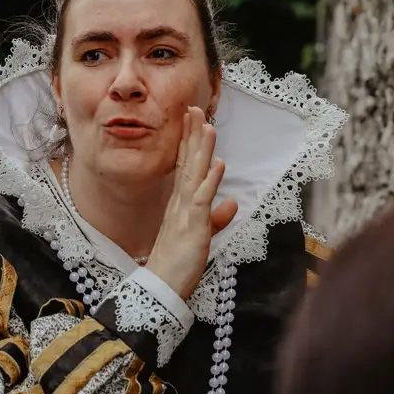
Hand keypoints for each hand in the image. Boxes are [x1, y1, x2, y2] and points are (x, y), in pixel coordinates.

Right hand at [146, 106, 237, 299]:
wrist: (163, 285)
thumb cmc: (179, 262)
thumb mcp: (202, 235)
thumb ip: (216, 218)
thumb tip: (231, 204)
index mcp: (181, 202)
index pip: (186, 165)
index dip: (190, 142)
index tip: (192, 120)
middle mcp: (181, 202)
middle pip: (188, 162)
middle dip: (192, 135)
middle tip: (194, 108)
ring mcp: (185, 211)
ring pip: (195, 173)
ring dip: (201, 149)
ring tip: (207, 125)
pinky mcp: (193, 225)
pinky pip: (201, 198)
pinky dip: (210, 180)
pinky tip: (217, 164)